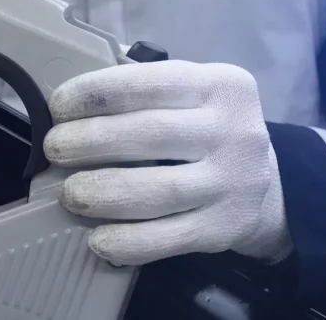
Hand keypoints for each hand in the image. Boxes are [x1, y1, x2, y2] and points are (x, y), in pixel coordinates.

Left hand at [43, 60, 292, 265]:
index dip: (96, 94)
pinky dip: (129, 241)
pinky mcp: (226, 228)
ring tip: (69, 194)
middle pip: (151, 134)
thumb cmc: (205, 130)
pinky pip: (170, 238)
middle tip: (54, 149)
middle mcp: (233, 131)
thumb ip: (143, 92)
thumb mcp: (191, 96)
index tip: (58, 107)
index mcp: (219, 85)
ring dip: (104, 192)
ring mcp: (233, 183)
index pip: (149, 83)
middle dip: (91, 141)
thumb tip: (68, 106)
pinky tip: (98, 239)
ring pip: (159, 190)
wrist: (270, 187)